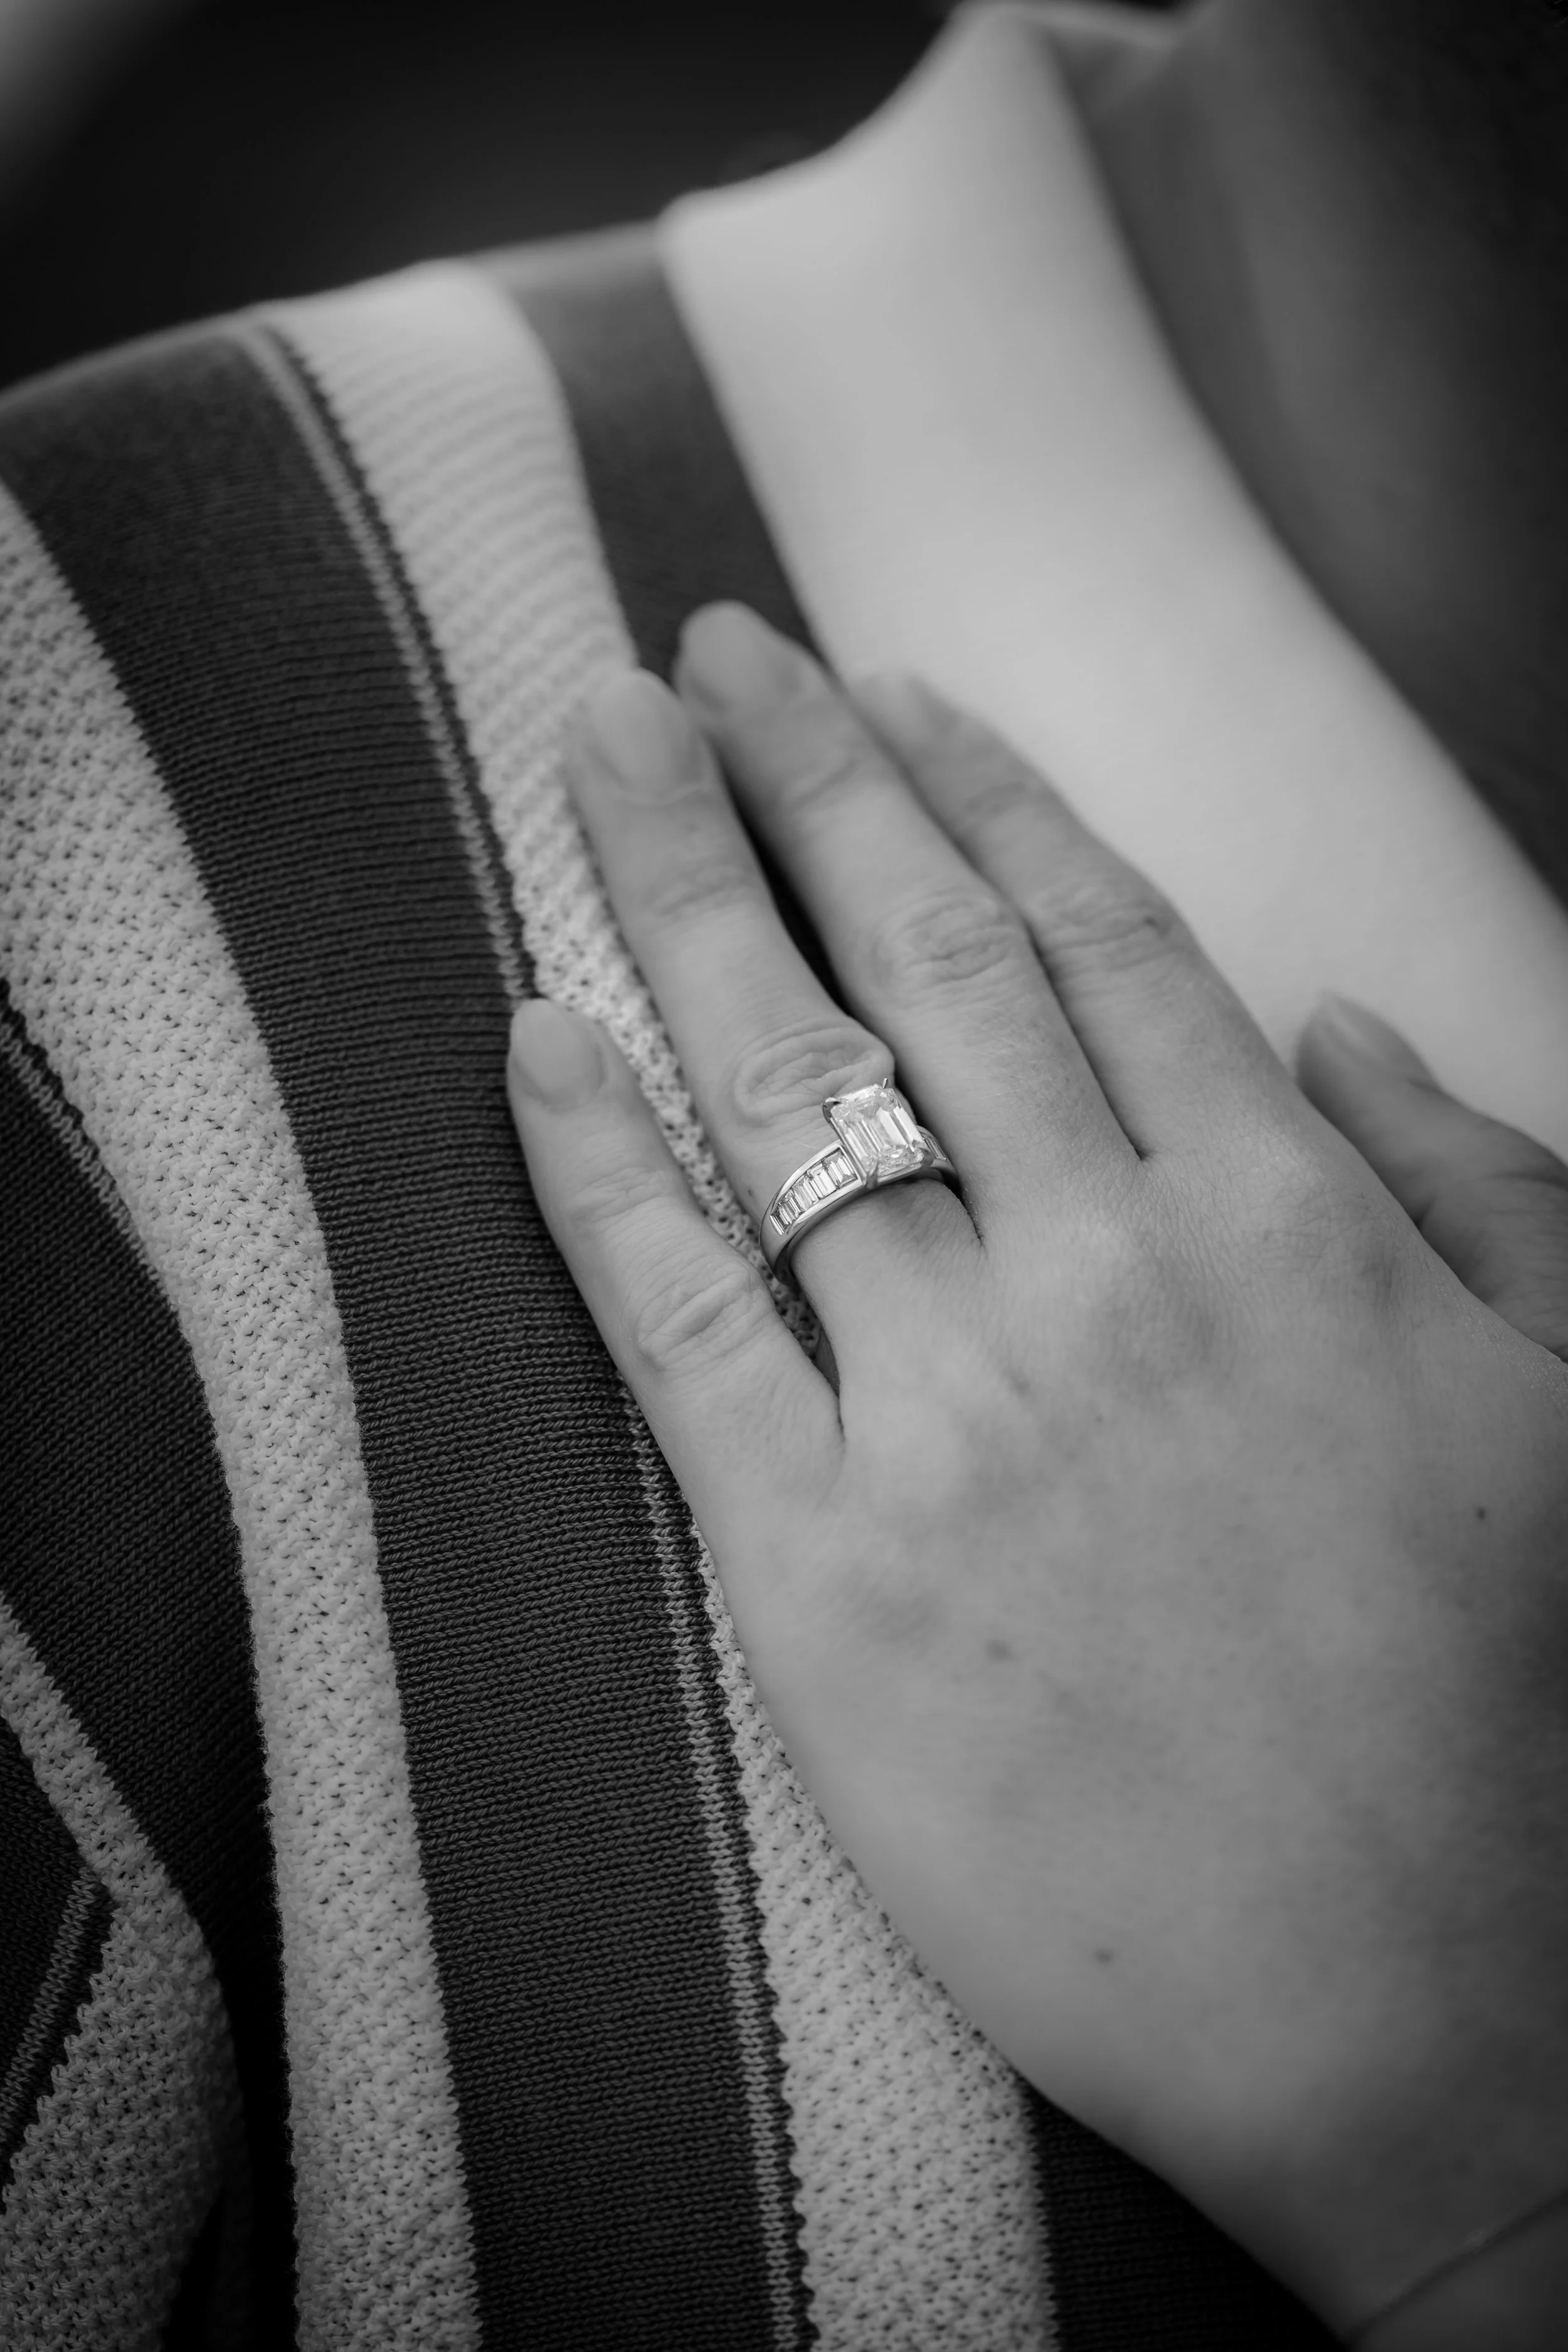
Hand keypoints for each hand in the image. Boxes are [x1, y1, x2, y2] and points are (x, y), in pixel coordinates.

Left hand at [505, 602, 1567, 2340]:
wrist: (1433, 2024)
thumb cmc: (1524, 1714)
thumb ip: (1468, 1186)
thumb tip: (1339, 1018)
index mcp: (1282, 1220)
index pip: (1091, 937)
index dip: (973, 791)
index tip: (882, 689)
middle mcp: (1103, 1277)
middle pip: (916, 961)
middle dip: (799, 782)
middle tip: (697, 654)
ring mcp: (951, 1418)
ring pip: (784, 1094)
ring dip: (681, 899)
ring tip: (603, 749)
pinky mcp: (823, 1575)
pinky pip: (677, 1326)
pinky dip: (594, 1170)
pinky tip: (530, 1039)